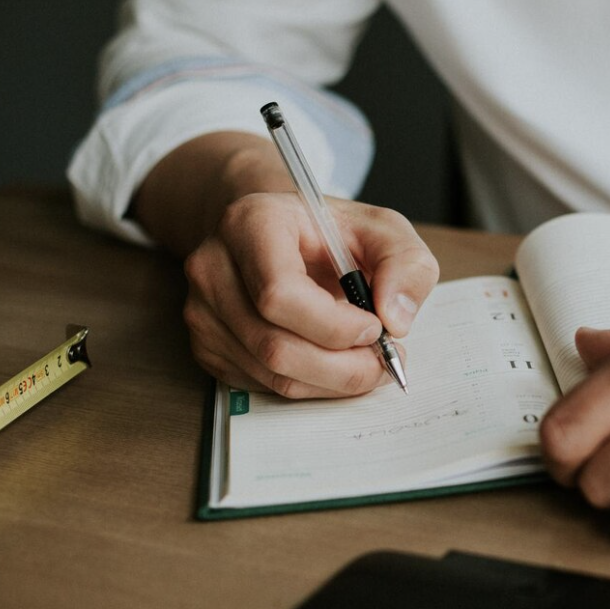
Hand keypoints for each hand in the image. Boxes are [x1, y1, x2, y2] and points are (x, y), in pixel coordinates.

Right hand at [181, 192, 437, 397]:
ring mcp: (203, 310)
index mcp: (251, 223)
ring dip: (332, 381)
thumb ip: (406, 265)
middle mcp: (214, 267)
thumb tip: (396, 319)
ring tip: (366, 361)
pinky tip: (333, 363)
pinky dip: (311, 385)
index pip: (279, 294)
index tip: (375, 326)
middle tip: (383, 360)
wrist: (280, 233)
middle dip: (342, 367)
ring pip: (271, 373)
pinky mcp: (208, 345)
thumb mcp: (383, 229)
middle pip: (274, 345)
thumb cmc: (330, 231)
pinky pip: (263, 385)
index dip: (334, 325)